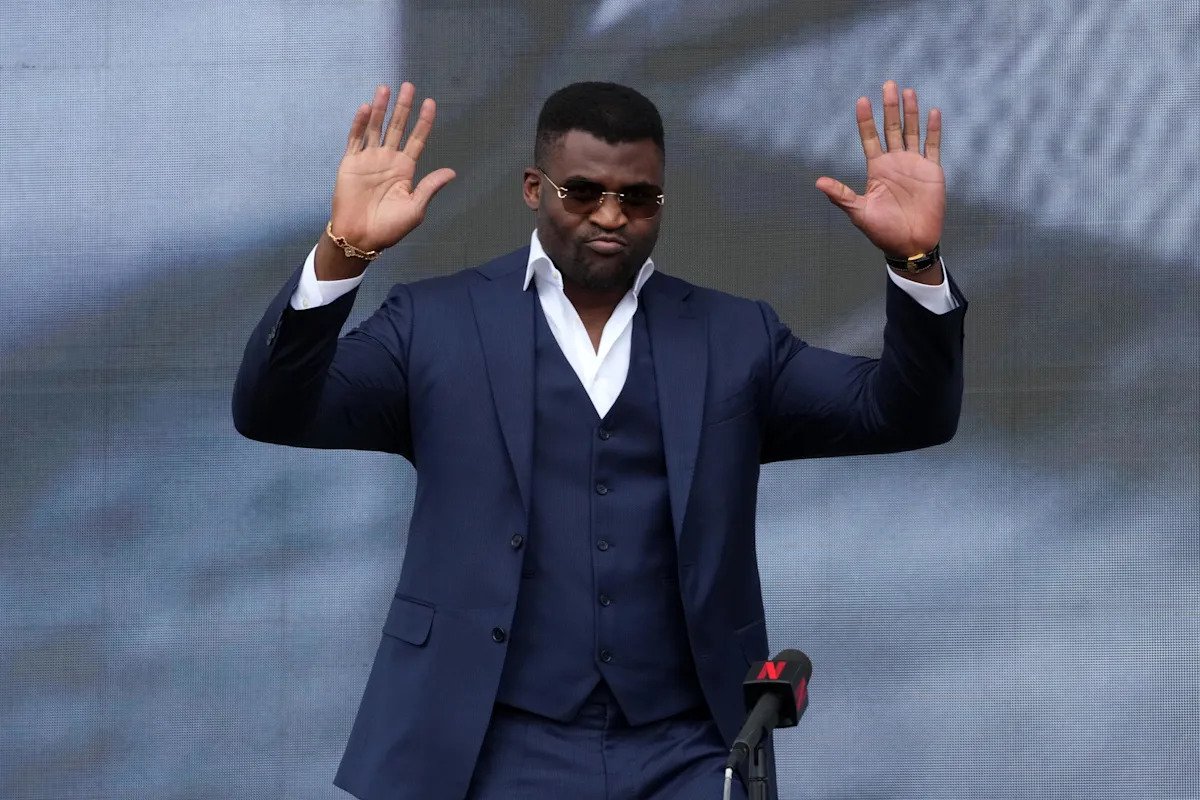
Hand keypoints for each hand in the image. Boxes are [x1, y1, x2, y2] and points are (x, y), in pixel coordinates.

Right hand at [329, 83, 456, 254]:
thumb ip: (430, 187)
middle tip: (408, 86)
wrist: (361, 237)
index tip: (430, 103)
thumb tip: (452, 172)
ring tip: (385, 89)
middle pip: (397, 127)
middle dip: (403, 107)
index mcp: (405, 170)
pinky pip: (356, 139)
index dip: (423, 122)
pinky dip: (360, 124)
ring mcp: (369, 160)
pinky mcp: (350, 163)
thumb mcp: (415, 208)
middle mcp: (387, 160)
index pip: (416, 140)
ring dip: (380, 109)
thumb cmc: (390, 227)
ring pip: (376, 128)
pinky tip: (367, 109)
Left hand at [816, 81, 943, 260]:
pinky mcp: (932, 171)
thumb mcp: (859, 212)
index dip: (866, 120)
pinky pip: (933, 146)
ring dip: (910, 112)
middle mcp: (895, 163)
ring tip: (907, 91)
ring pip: (912, 131)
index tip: (862, 101)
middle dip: (890, 107)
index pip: (869, 138)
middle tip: (888, 83)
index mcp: (877, 170)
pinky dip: (933, 129)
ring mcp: (914, 165)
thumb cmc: (883, 232)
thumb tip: (818, 182)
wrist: (911, 244)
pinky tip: (932, 112)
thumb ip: (841, 196)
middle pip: (891, 128)